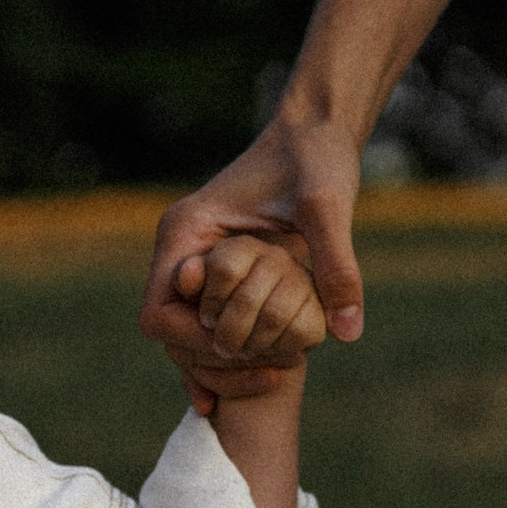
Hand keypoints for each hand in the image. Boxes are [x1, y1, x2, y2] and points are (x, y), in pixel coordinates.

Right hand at [139, 113, 363, 413]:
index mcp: (186, 232)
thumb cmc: (316, 156)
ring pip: (188, 335)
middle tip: (267, 374)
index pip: (158, 313)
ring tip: (275, 376)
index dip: (192, 344)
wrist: (318, 128)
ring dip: (223, 362)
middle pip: (170, 333)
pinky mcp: (219, 270)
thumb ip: (336, 265)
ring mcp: (196, 261)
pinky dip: (230, 353)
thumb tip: (347, 331)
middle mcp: (181, 250)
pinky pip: (210, 322)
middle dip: (212, 361)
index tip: (241, 352)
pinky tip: (260, 379)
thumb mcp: (329, 205)